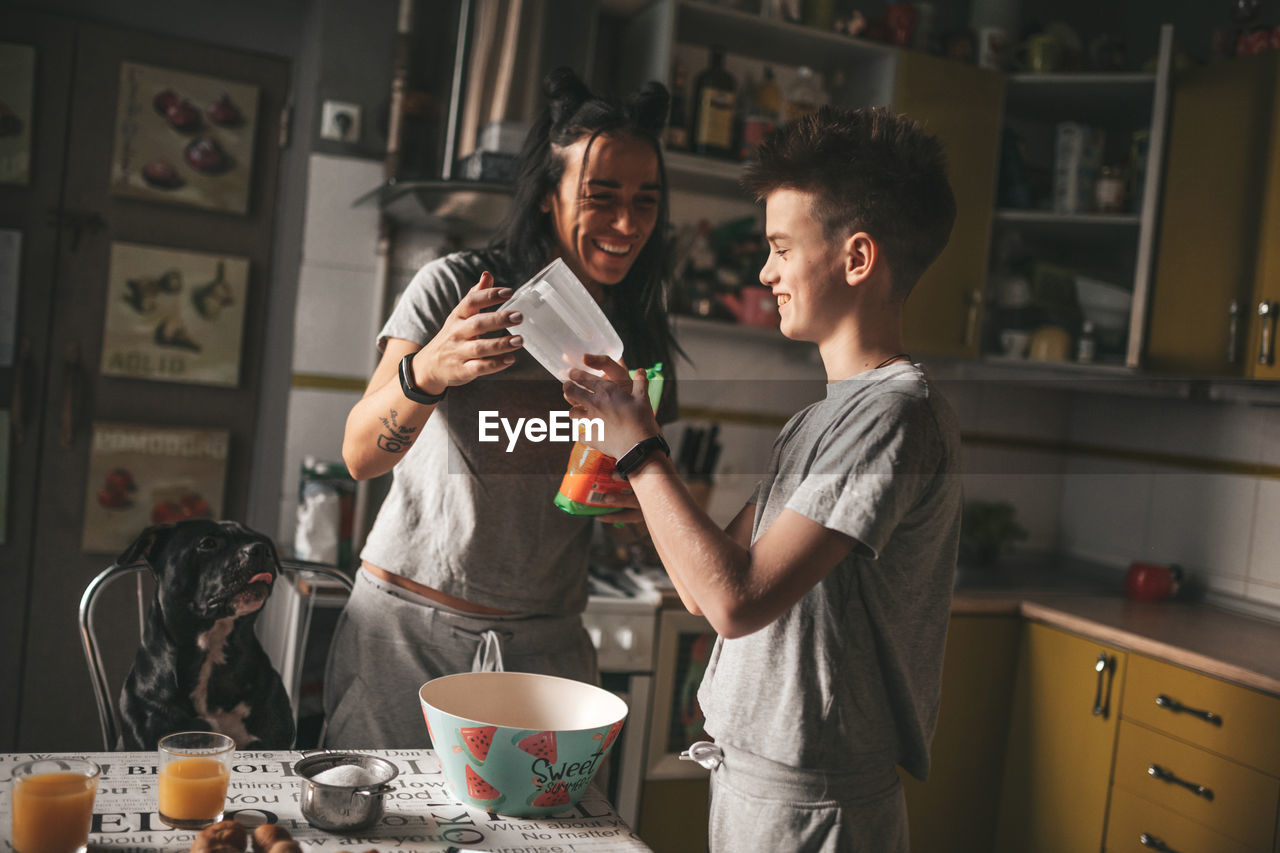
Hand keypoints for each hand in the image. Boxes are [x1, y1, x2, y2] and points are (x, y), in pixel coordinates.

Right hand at [413, 271, 523, 392]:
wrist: (430, 366)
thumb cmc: (453, 336)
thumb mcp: (459, 315)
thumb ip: (475, 296)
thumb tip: (487, 275)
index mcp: (458, 316)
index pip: (472, 301)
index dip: (490, 295)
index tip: (509, 292)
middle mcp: (457, 333)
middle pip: (477, 323)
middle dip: (499, 319)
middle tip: (519, 316)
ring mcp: (459, 352)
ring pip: (480, 347)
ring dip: (501, 344)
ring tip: (519, 340)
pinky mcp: (463, 370)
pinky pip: (480, 367)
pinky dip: (496, 364)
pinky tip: (510, 359)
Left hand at [562, 354, 659, 458]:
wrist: (638, 447)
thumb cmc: (642, 420)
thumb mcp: (643, 398)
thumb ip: (640, 383)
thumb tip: (641, 371)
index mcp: (606, 392)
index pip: (584, 378)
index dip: (575, 373)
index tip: (571, 372)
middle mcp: (595, 404)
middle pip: (571, 392)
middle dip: (568, 388)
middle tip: (567, 387)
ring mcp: (591, 421)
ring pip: (572, 413)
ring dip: (574, 411)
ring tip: (577, 411)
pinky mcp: (591, 436)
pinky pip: (580, 435)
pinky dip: (582, 434)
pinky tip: (586, 434)